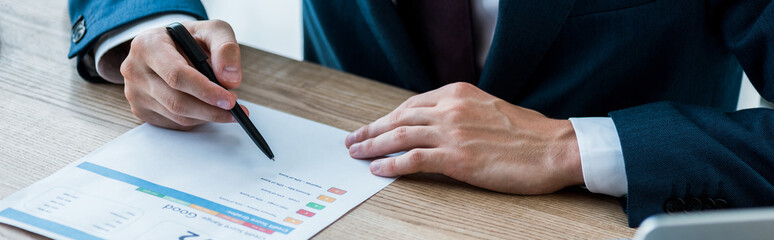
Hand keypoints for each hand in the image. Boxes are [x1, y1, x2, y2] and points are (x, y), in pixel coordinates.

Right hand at [120, 20, 247, 129]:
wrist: (168, 46)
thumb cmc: (190, 39)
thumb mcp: (213, 31)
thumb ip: (225, 49)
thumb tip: (230, 79)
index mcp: (148, 44)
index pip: (177, 75)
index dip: (206, 91)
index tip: (229, 100)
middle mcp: (134, 69)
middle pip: (176, 101)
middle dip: (211, 109)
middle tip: (235, 108)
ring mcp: (134, 93)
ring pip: (177, 116)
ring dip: (207, 116)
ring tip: (224, 105)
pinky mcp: (141, 110)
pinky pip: (174, 124)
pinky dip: (197, 120)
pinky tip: (206, 107)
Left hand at [345, 82, 582, 194]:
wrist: (555, 148)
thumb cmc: (529, 134)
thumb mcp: (490, 109)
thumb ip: (462, 113)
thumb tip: (440, 126)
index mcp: (459, 93)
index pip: (411, 104)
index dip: (387, 117)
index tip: (374, 125)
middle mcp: (451, 108)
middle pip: (399, 118)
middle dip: (371, 129)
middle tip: (353, 140)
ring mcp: (452, 132)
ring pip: (399, 136)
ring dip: (373, 146)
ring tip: (357, 154)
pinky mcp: (456, 158)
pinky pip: (412, 160)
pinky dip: (391, 165)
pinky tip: (378, 170)